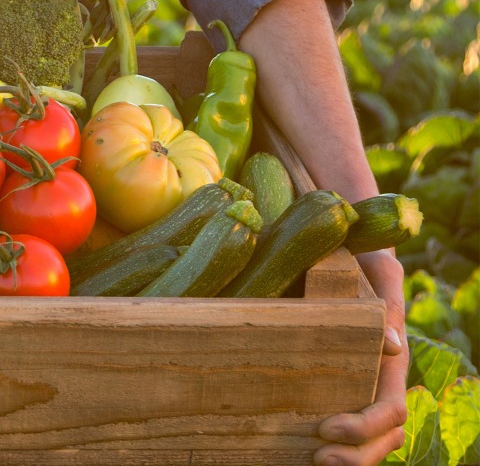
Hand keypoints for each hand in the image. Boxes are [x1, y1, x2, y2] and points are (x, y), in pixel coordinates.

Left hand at [315, 250, 407, 464]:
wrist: (341, 247)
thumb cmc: (356, 255)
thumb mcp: (372, 269)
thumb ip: (383, 302)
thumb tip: (394, 346)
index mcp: (388, 360)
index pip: (391, 409)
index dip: (364, 427)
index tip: (325, 428)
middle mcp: (377, 379)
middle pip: (384, 436)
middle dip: (356, 456)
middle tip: (317, 458)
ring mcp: (358, 385)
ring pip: (371, 441)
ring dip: (349, 459)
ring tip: (312, 461)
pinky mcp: (333, 384)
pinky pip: (344, 426)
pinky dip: (334, 446)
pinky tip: (297, 451)